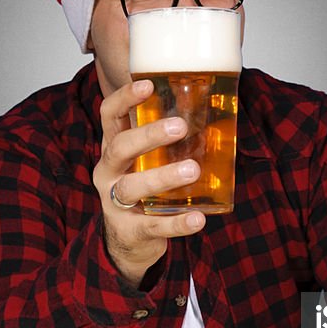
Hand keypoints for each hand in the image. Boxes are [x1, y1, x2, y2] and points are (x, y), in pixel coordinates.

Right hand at [94, 79, 206, 287]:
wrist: (128, 242)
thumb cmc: (144, 191)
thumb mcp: (147, 163)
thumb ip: (169, 142)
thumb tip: (218, 109)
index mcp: (113, 149)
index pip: (109, 116)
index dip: (124, 98)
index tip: (148, 85)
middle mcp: (108, 173)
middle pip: (120, 148)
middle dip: (148, 135)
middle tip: (180, 127)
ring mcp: (115, 203)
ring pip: (133, 187)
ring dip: (163, 176)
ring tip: (192, 169)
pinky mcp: (130, 231)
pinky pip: (154, 226)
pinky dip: (177, 223)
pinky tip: (198, 218)